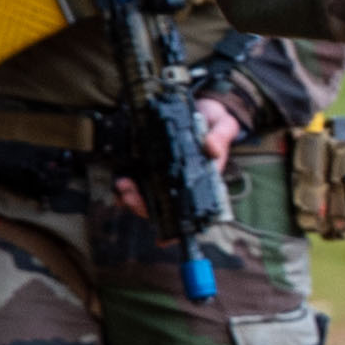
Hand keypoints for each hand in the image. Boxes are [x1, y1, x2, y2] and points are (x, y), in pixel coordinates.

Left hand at [111, 98, 245, 224]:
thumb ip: (220, 137)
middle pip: (163, 206)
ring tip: (122, 184)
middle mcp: (183, 182)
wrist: (206, 106)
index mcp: (203, 181)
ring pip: (148, 196)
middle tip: (130, 195)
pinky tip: (119, 180)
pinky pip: (139, 178)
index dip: (177, 228)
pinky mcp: (153, 161)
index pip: (190, 210)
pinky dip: (127, 183)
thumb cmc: (216, 122)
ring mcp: (166, 174)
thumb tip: (210, 149)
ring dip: (132, 196)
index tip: (163, 238)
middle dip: (143, 206)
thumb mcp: (224, 126)